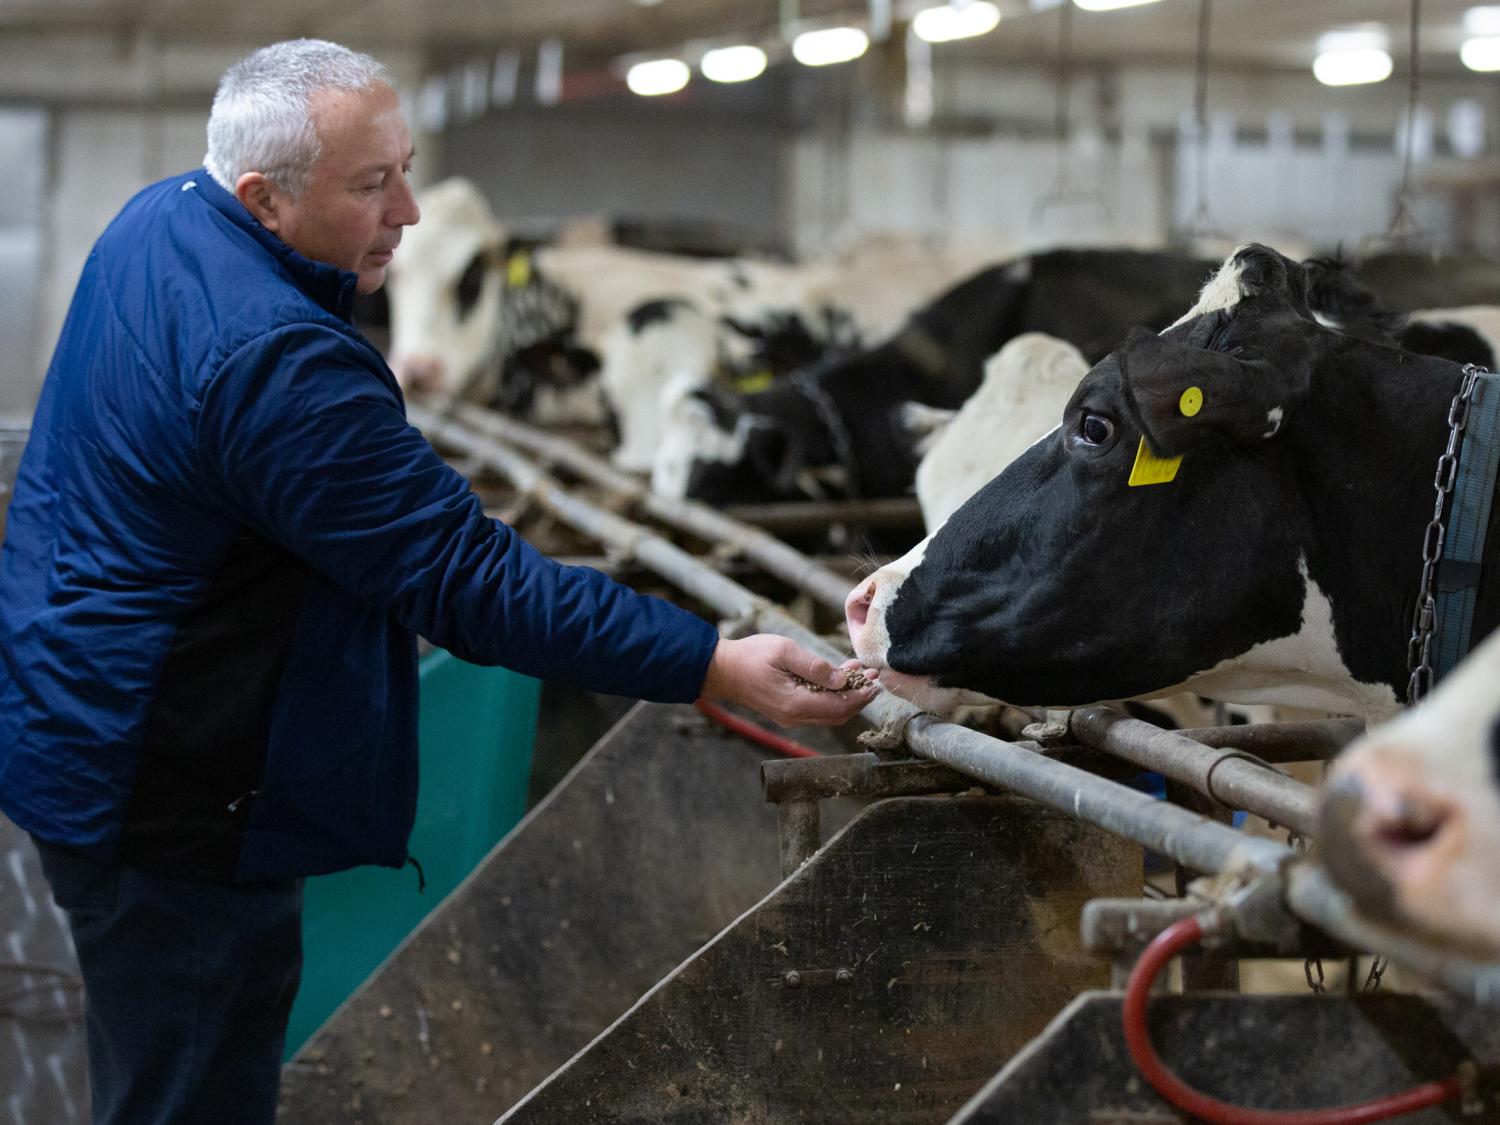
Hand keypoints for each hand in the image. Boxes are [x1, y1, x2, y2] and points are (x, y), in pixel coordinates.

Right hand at [699, 635, 880, 727]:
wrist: (721, 670)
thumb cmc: (750, 657)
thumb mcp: (785, 652)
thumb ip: (815, 666)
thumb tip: (842, 679)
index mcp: (796, 704)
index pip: (839, 707)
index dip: (861, 695)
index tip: (875, 681)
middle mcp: (795, 716)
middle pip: (838, 715)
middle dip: (859, 697)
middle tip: (874, 678)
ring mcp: (790, 717)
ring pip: (828, 714)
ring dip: (847, 697)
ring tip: (861, 676)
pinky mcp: (786, 711)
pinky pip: (816, 709)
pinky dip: (832, 697)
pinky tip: (838, 679)